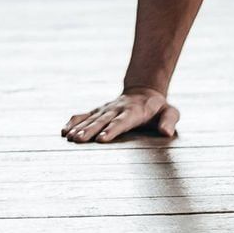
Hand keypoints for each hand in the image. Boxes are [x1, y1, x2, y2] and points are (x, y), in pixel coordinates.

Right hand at [61, 86, 179, 143]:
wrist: (144, 92)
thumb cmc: (158, 108)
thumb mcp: (170, 112)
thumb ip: (169, 121)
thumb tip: (166, 132)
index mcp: (135, 111)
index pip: (123, 121)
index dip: (112, 129)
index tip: (102, 139)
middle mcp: (117, 109)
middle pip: (103, 121)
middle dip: (90, 130)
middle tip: (78, 140)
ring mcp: (106, 110)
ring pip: (91, 119)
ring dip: (79, 128)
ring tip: (68, 138)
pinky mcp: (98, 111)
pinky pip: (84, 115)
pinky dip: (74, 122)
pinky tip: (63, 131)